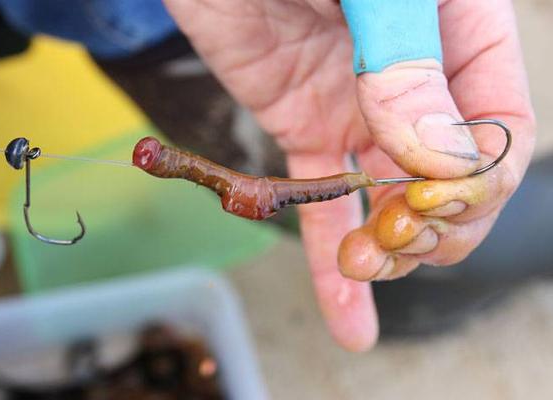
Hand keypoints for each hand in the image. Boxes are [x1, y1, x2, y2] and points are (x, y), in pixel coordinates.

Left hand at [162, 0, 534, 349]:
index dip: (473, 185)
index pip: (499, 130)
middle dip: (428, 229)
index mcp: (458, 36)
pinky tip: (346, 312)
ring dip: (385, 253)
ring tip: (360, 268)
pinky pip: (323, 198)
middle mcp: (418, 81)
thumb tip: (439, 158)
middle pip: (449, 181)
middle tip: (391, 244)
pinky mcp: (304, 126)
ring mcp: (359, 109)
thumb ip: (406, 63)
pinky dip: (330, 255)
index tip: (426, 206)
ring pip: (389, 201)